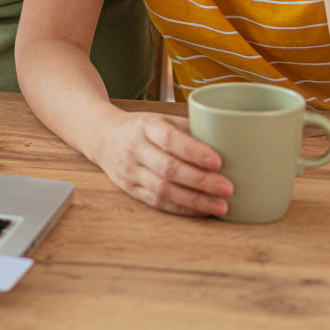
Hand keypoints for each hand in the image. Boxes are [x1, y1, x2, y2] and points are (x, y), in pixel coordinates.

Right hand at [91, 111, 231, 216]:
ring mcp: (131, 171)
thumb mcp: (161, 118)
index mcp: (146, 126)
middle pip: (168, 169)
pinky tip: (202, 211)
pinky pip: (158, 202)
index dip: (194, 152)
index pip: (170, 139)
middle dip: (201, 181)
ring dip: (194, 200)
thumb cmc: (140, 127)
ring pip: (163, 190)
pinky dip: (182, 208)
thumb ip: (188, 129)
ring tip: (221, 206)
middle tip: (227, 188)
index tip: (218, 161)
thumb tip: (226, 142)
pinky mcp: (130, 190)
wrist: (102, 136)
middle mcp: (136, 149)